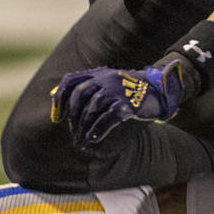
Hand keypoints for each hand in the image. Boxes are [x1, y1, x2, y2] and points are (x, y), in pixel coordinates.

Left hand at [49, 63, 184, 147]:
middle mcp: (105, 78)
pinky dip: (98, 128)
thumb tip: (54, 95)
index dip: (59, 99)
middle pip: (79, 94)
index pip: (70, 81)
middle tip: (73, 132)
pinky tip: (93, 138)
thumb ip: (85, 87)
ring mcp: (116, 89)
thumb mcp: (106, 81)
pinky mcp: (127, 102)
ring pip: (92, 107)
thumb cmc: (128, 89)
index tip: (56, 117)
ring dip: (84, 126)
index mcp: (98, 73)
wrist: (158, 88)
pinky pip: (108, 116)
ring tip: (82, 140)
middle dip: (73, 116)